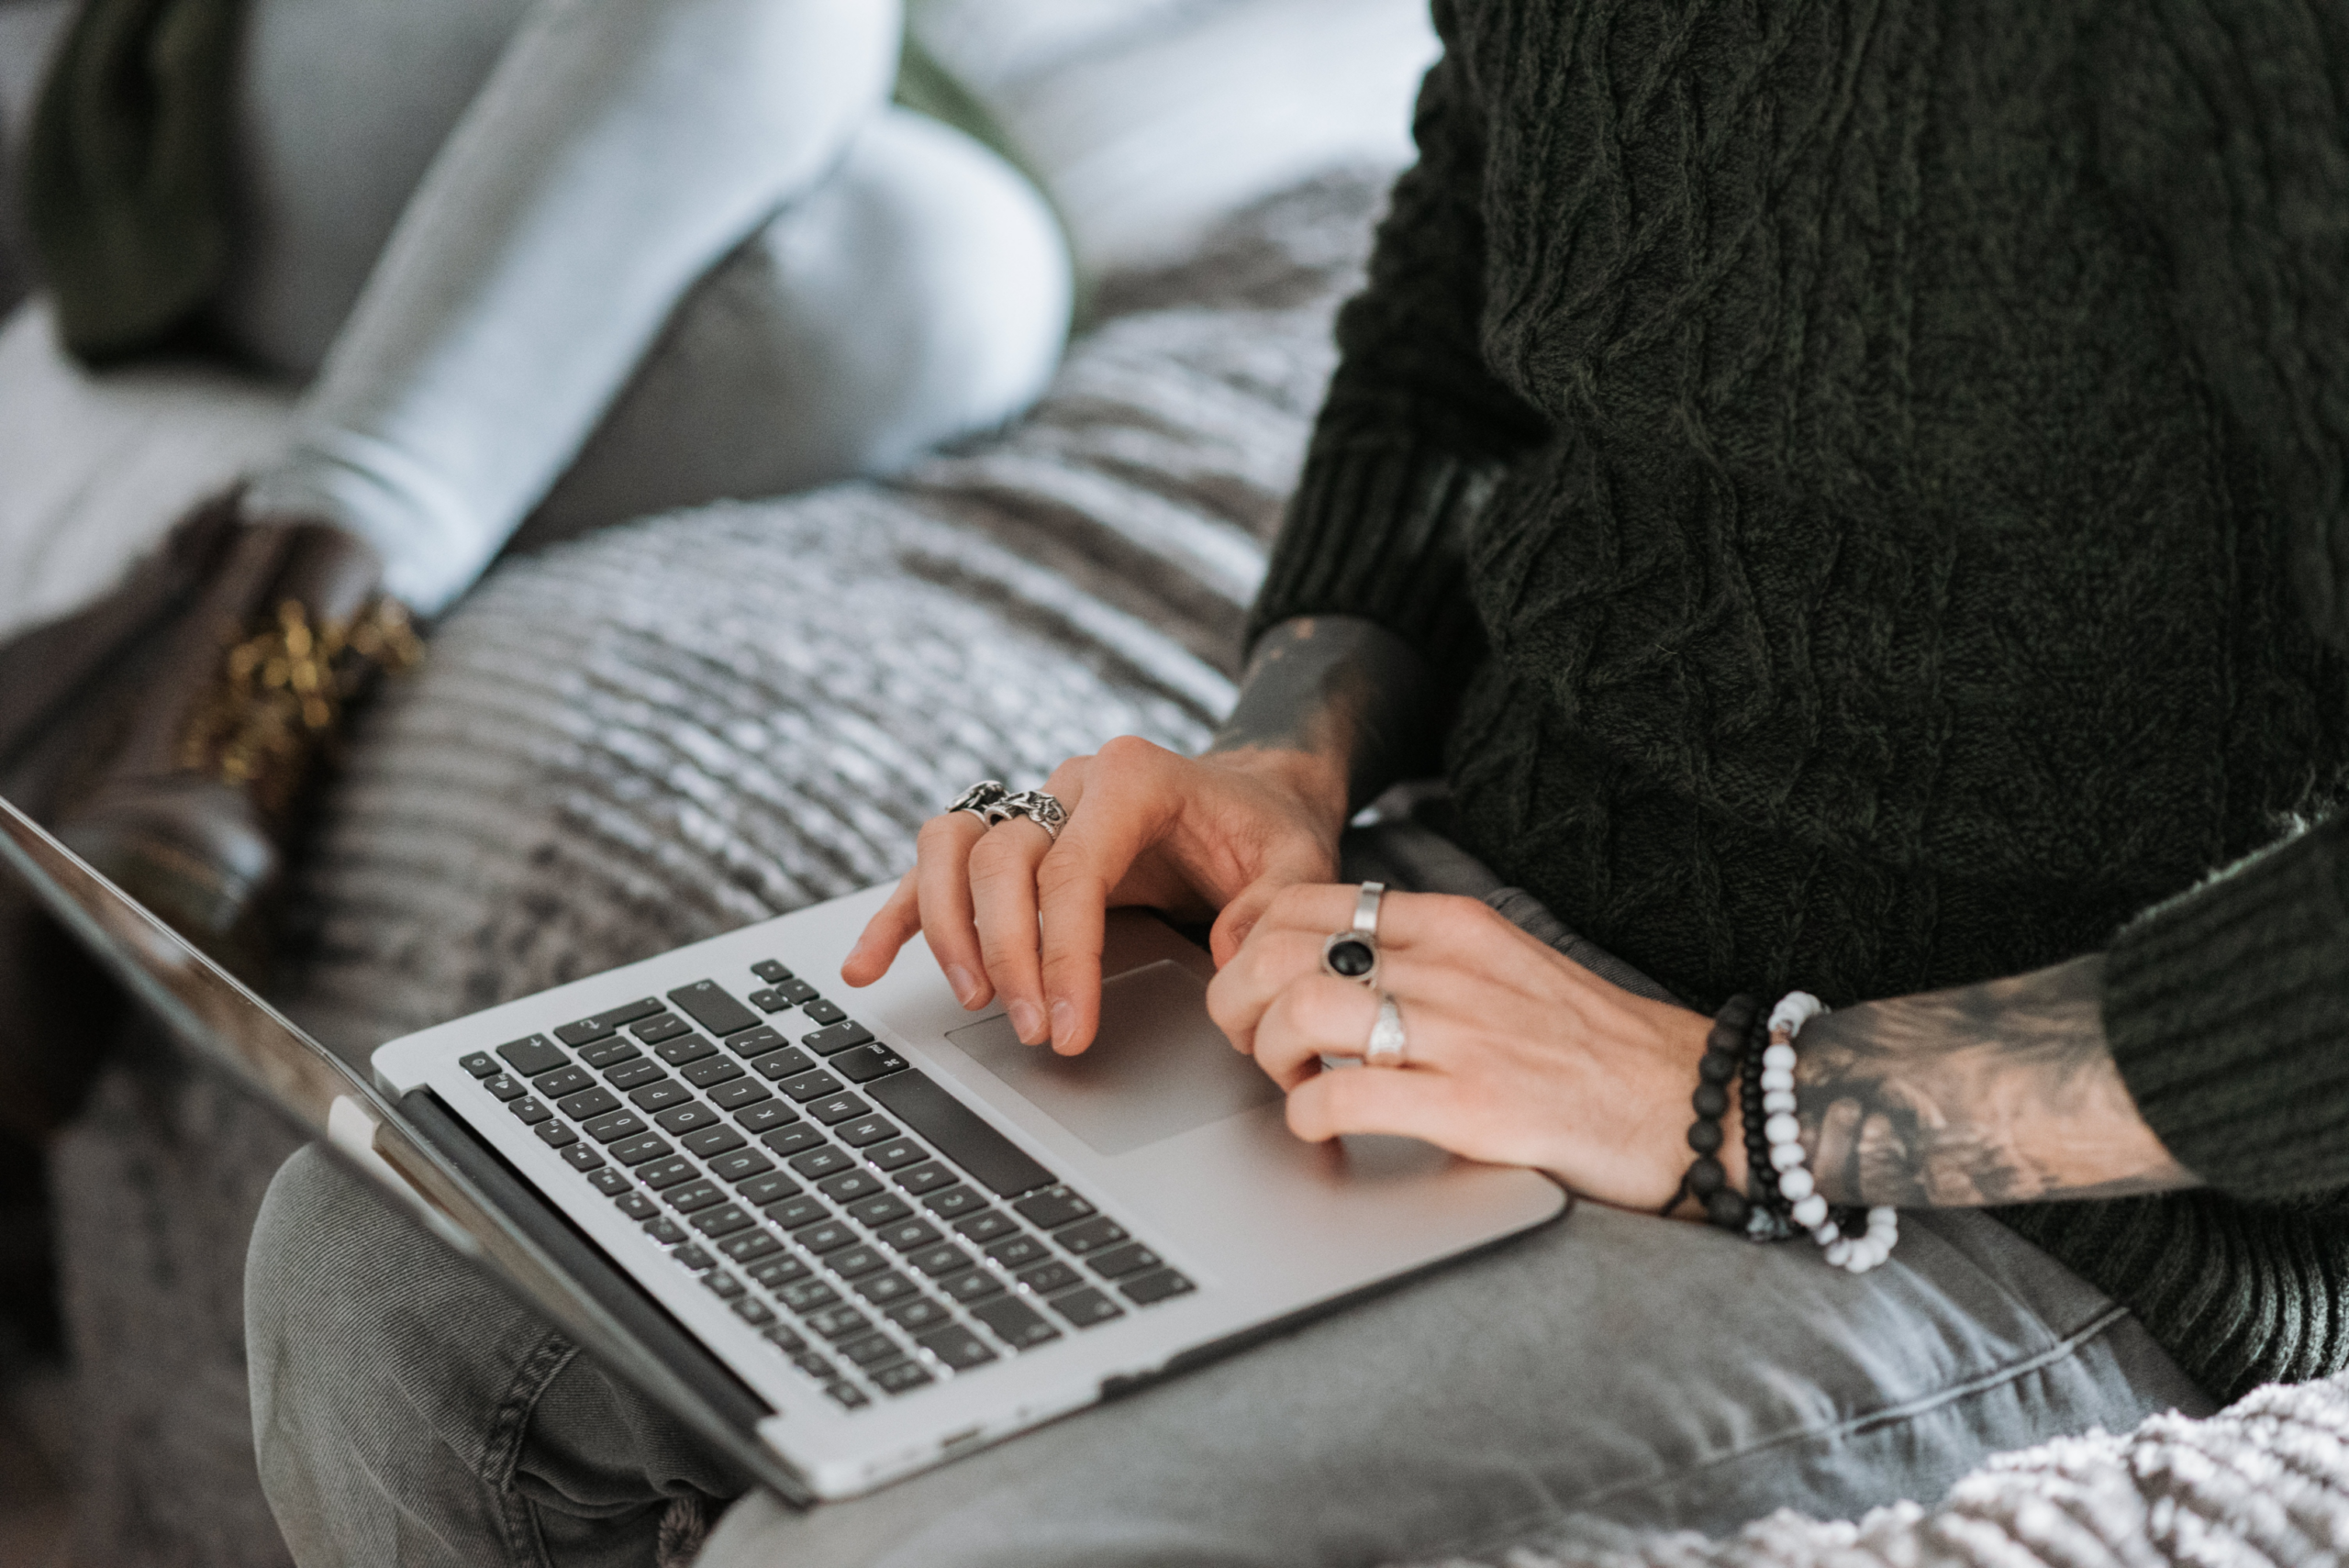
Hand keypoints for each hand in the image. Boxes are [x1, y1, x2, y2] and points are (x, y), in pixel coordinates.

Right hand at [842, 737, 1347, 1053]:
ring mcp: (1034, 805)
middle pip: (1001, 860)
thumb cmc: (1270, 831)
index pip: (1073, 869)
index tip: (1068, 1026)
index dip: (1061, 954)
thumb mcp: (1301, 861)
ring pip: (950, 846)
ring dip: (945, 927)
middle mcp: (1072, 781)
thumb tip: (1222, 952)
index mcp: (1135, 776)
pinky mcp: (1013, 839)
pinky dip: (898, 913)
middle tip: (1032, 1031)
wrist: (1254, 798)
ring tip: (972, 998)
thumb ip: (1274, 905)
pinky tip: (867, 965)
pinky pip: (936, 865)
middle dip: (1008, 955)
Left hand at [1206, 884, 1725, 1211]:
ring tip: (1295, 1084)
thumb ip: (1422, 961)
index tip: (1249, 987)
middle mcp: (1449, 966)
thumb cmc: (1591, 1049)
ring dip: (1270, 1056)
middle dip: (1238, 1001)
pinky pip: (1344, 1098)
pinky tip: (1327, 1128)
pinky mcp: (1472, 1105)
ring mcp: (1460, 1033)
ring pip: (1300, 1011)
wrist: (1693, 1101)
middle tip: (1254, 1043)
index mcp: (1451, 926)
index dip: (1246, 946)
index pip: (1300, 901)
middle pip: (1280, 950)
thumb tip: (1325, 971)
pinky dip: (1310, 1117)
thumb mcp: (1502, 969)